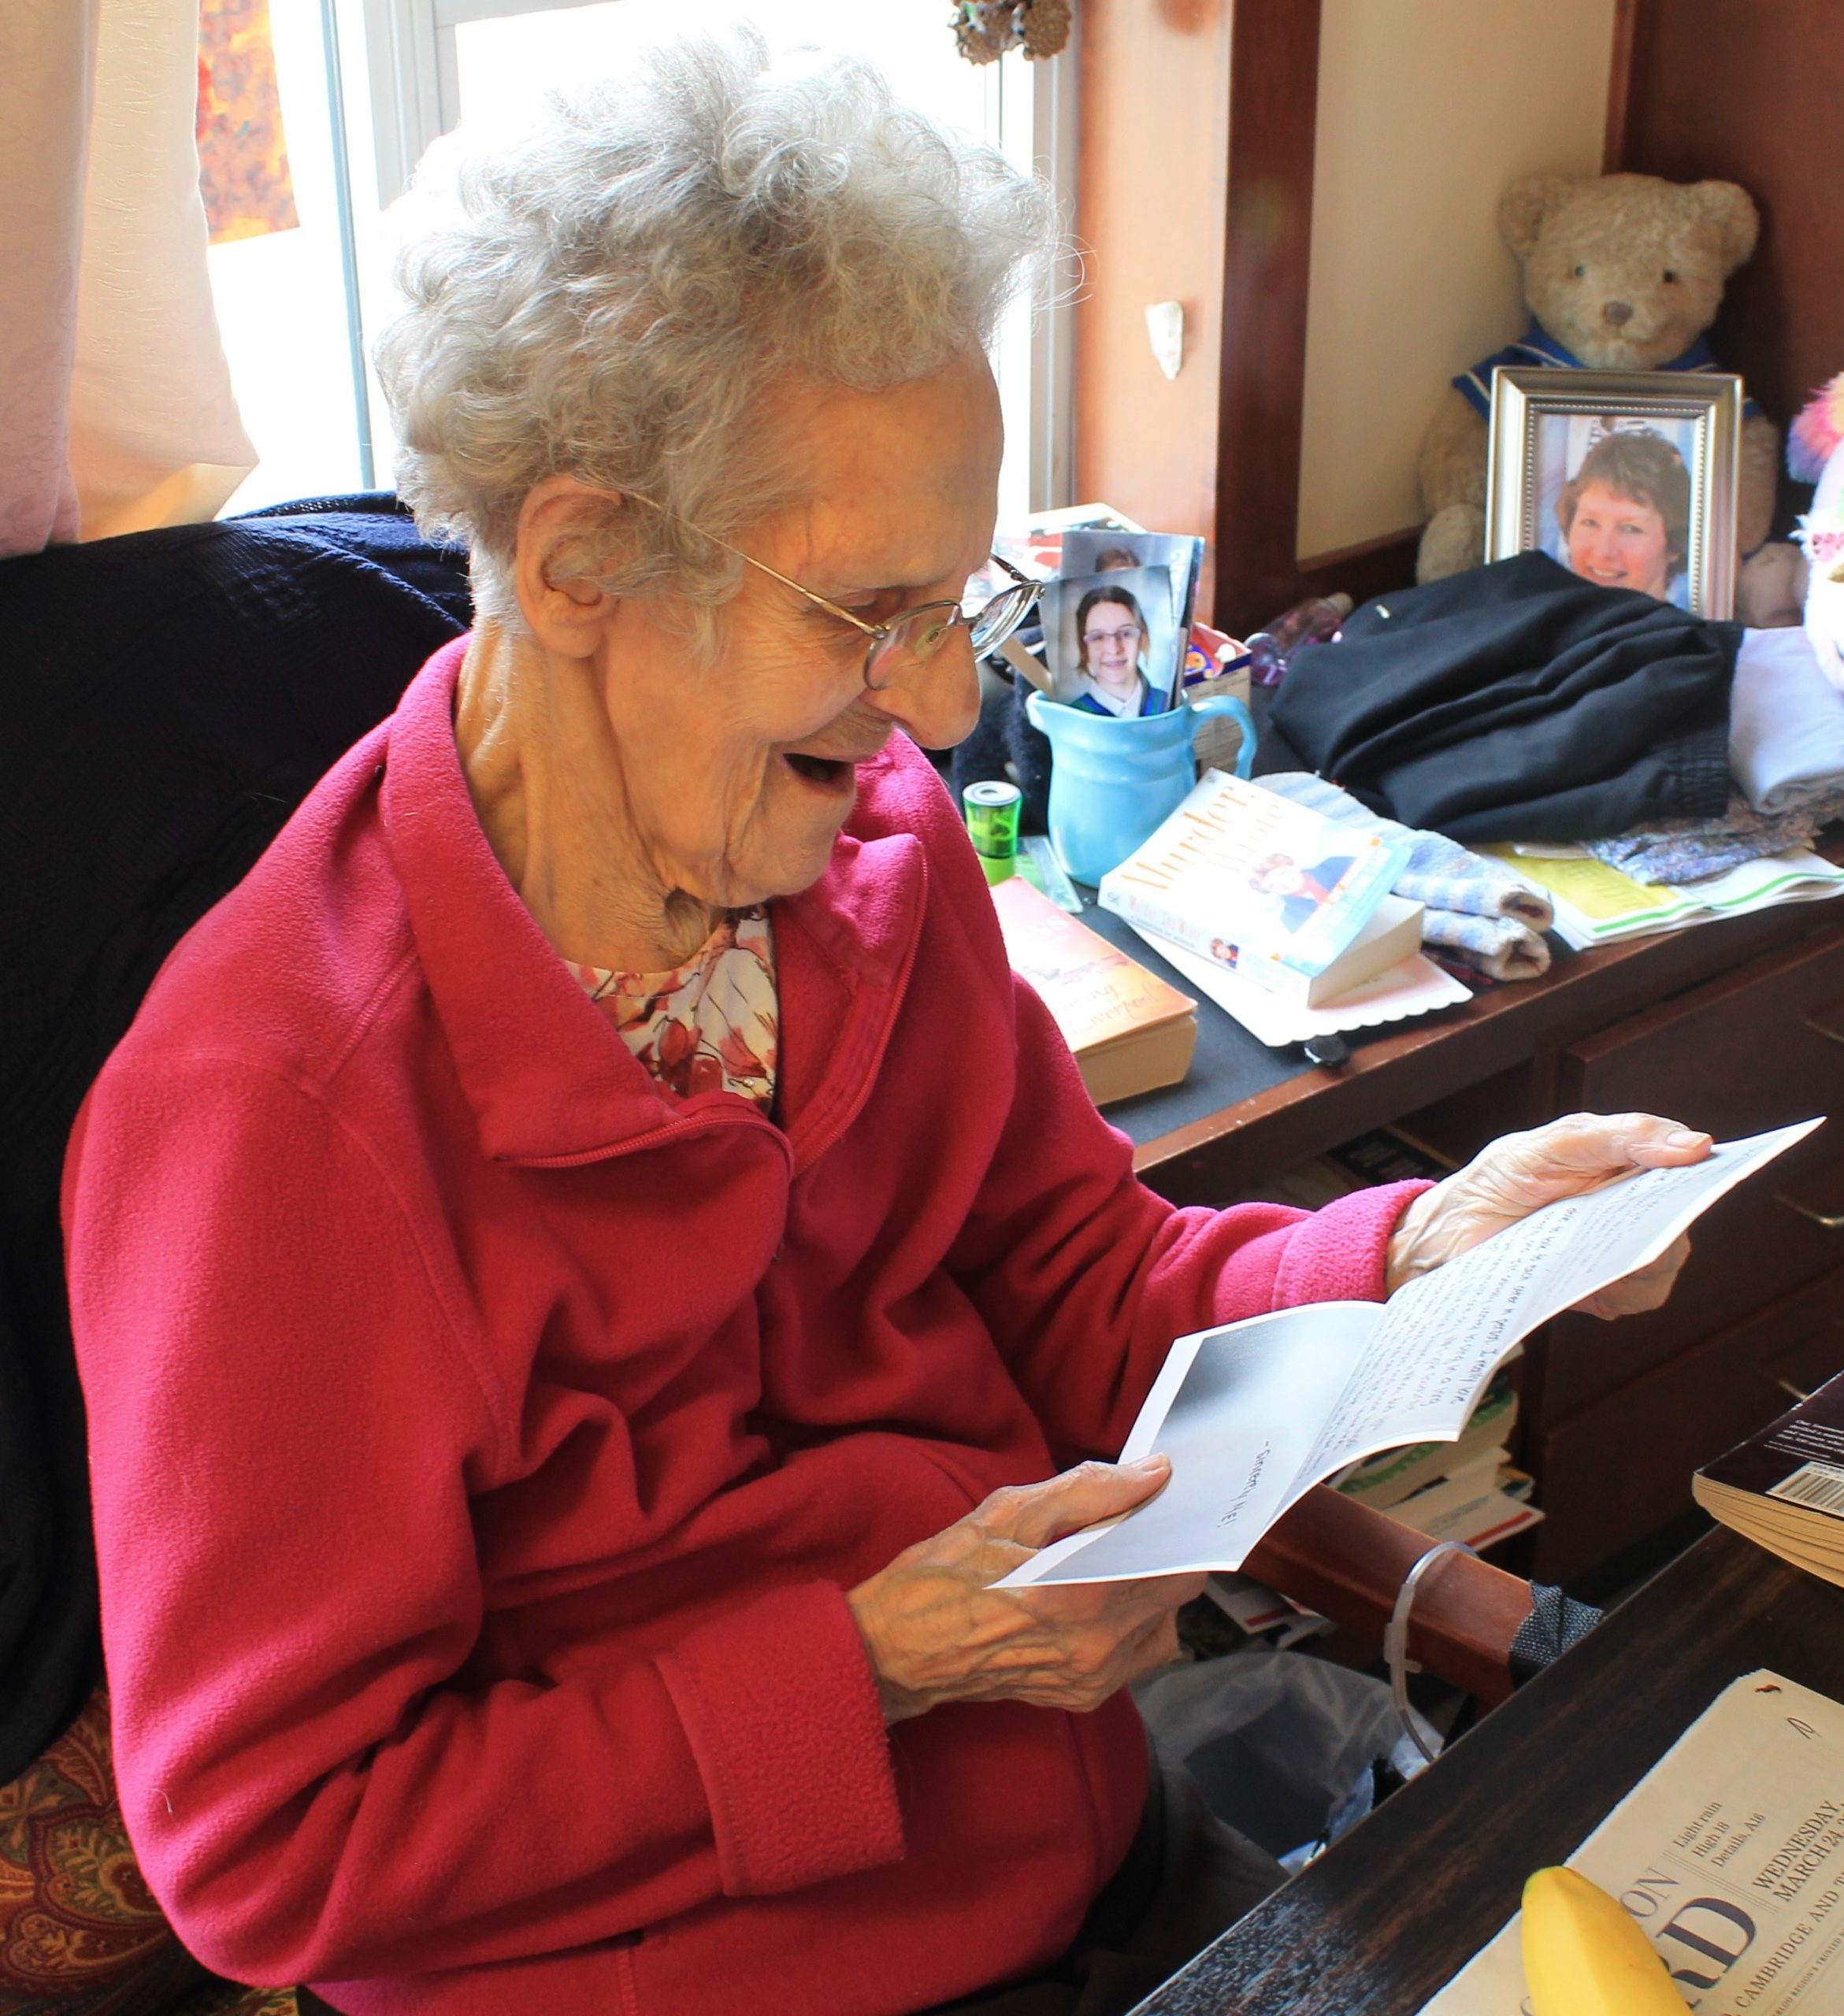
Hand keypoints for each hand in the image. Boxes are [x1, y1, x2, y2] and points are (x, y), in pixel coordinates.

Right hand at [846, 1459, 1205, 1724]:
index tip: (1163, 1503)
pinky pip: (1134, 1655)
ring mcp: (1095, 1679)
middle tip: (1131, 1526)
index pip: (1181, 1562)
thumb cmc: (946, 1574)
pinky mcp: (1084, 1696)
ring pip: (1162, 1626)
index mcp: (1087, 1596)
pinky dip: (1126, 1624)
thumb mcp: (1010, 1511)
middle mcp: (1101, 1647)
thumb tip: (1153, 1474)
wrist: (899, 1649)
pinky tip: (1088, 1601)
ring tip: (1106, 1565)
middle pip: (1178, 1593)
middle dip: (1164, 1554)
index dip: (1179, 1527)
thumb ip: (1089, 1490)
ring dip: (1148, 1592)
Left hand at [1386, 1111, 1711, 1317]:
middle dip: (1654, 1224)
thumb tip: (1695, 1144)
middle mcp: (1634, 1204)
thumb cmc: (1502, 1178)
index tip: (1698, 1171)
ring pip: (1666, 1262)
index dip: (1704, 1171)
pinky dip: (1616, 1290)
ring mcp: (1623, 1246)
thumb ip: (1618, 1137)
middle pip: (1679, 1219)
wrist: (1453, 1233)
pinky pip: (1640, 1296)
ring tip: (1580, 1249)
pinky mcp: (1609, 1285)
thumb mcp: (1549, 1144)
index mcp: (1627, 1158)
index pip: (1688, 1164)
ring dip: (1631, 1261)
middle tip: (1610, 1224)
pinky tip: (1581, 1279)